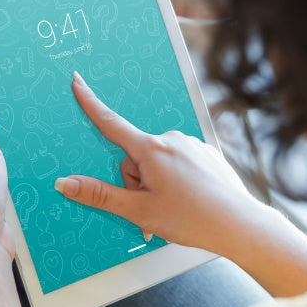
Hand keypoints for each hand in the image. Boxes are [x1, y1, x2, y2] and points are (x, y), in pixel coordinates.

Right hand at [54, 72, 265, 258]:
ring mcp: (191, 145)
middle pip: (134, 157)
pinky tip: (191, 198)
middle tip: (151, 208)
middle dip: (136, 181)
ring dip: (156, 183)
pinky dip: (177, 180)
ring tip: (175, 207)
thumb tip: (66, 183)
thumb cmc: (192, 219)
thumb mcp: (138, 211)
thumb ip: (100, 195)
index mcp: (151, 149)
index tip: (77, 81)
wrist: (240, 225)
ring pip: (156, 161)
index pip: (111, 122)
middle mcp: (171, 139)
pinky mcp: (206, 154)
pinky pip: (178, 163)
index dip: (90, 103)